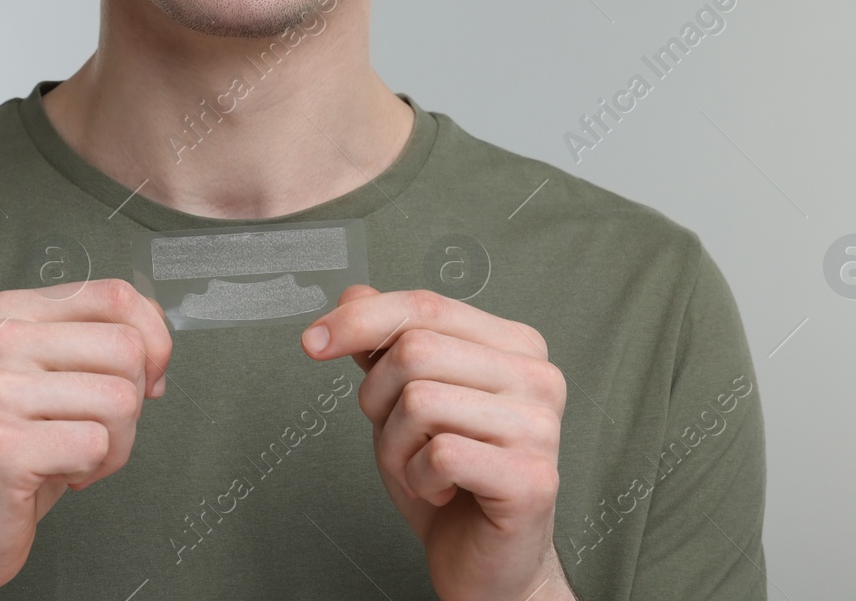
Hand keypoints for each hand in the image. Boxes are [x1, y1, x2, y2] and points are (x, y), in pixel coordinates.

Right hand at [0, 278, 173, 600]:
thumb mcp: (56, 375)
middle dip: (131, 402)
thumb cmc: (15, 449)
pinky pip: (96, 444)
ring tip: (70, 455)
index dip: (153, 342)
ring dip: (114, 444)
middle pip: (128, 349)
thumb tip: (158, 344)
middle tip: (90, 430)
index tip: (142, 379)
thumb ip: (102, 340)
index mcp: (7, 311)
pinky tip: (52, 474)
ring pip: (121, 399)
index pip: (117, 295)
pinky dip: (91, 468)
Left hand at [301, 285, 572, 600]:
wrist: (486, 563)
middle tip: (399, 437)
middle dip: (379, 399)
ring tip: (422, 468)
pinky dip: (418, 478)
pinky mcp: (533, 478)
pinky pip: (439, 454)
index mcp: (514, 346)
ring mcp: (541, 426)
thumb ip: (386, 345)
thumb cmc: (452, 481)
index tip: (314, 341)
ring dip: (396, 446)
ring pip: (420, 401)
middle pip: (416, 349)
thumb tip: (354, 293)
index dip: (360, 319)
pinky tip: (440, 490)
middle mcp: (537, 377)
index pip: (425, 306)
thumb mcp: (404, 402)